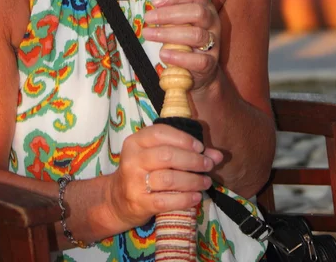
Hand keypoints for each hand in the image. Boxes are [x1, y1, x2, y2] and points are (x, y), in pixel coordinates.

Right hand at [105, 123, 222, 232]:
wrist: (118, 200)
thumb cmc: (144, 171)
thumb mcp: (158, 155)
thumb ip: (187, 151)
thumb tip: (218, 155)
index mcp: (136, 141)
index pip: (160, 132)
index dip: (183, 139)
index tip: (200, 147)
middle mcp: (132, 159)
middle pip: (167, 155)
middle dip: (192, 160)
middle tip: (208, 165)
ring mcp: (133, 182)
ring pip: (168, 178)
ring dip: (192, 180)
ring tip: (206, 182)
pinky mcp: (138, 202)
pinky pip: (166, 200)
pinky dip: (184, 199)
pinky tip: (196, 197)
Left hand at [142, 0, 220, 91]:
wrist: (196, 71)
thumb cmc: (182, 39)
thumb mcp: (171, 17)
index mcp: (204, 6)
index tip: (155, 1)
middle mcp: (212, 22)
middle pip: (197, 12)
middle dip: (169, 14)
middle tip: (148, 18)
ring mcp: (213, 43)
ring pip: (197, 35)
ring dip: (169, 34)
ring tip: (148, 35)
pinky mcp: (210, 63)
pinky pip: (199, 60)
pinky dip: (180, 57)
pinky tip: (164, 55)